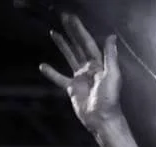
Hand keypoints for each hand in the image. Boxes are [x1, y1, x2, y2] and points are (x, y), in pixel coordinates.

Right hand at [39, 14, 120, 130]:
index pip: (87, 43)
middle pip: (78, 46)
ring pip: (70, 57)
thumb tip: (111, 36)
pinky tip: (42, 66)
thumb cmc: (109, 98)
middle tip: (62, 18)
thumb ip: (110, 55)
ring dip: (62, 46)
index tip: (71, 19)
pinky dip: (51, 73)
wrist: (102, 119)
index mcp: (99, 64)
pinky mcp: (72, 89)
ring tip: (53, 33)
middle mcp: (89, 68)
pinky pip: (60, 78)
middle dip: (71, 33)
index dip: (79, 30)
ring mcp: (80, 78)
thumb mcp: (112, 74)